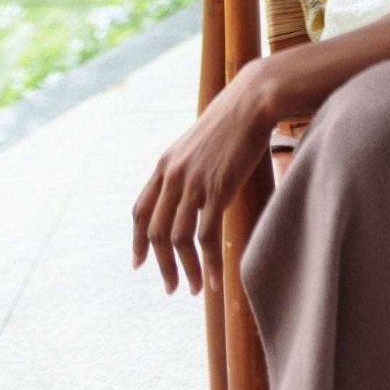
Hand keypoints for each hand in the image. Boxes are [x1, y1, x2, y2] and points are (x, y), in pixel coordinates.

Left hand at [131, 62, 274, 295]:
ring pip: (178, 239)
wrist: (252, 100)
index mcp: (166, 164)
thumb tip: (191, 190)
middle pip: (155, 231)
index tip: (139, 264)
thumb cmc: (232, 120)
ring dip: (186, 270)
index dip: (137, 241)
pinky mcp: (217, 189)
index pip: (140, 210)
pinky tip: (217, 279)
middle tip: (171, 287)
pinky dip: (208, 262)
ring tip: (195, 289)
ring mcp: (193, 183)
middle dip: (162, 265)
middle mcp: (173, 175)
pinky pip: (205, 236)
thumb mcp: (199, 143)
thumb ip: (188, 166)